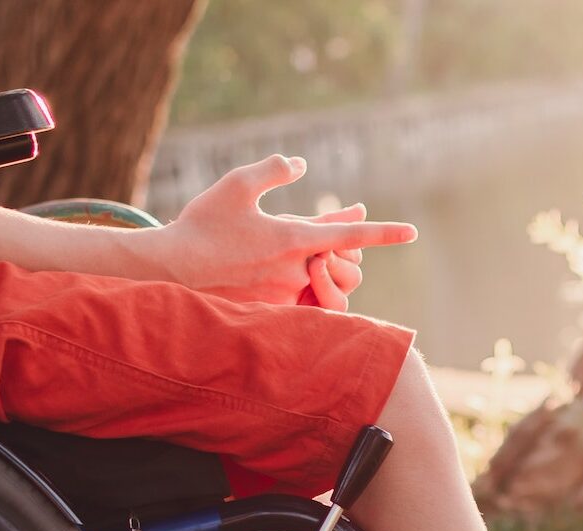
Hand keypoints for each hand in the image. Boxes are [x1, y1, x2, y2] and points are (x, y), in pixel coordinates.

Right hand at [154, 155, 415, 305]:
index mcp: (293, 239)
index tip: (412, 232)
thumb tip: (300, 163)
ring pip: (316, 283)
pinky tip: (276, 277)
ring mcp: (282, 298)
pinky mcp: (268, 316)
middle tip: (326, 234)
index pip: (350, 234)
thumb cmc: (200, 225)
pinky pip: (298, 303)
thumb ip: (274, 169)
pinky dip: (297, 287)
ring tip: (288, 255)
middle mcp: (294, 273)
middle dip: (337, 249)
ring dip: (314, 268)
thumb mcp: (237, 184)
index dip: (384, 232)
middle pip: (337, 262)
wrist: (169, 273)